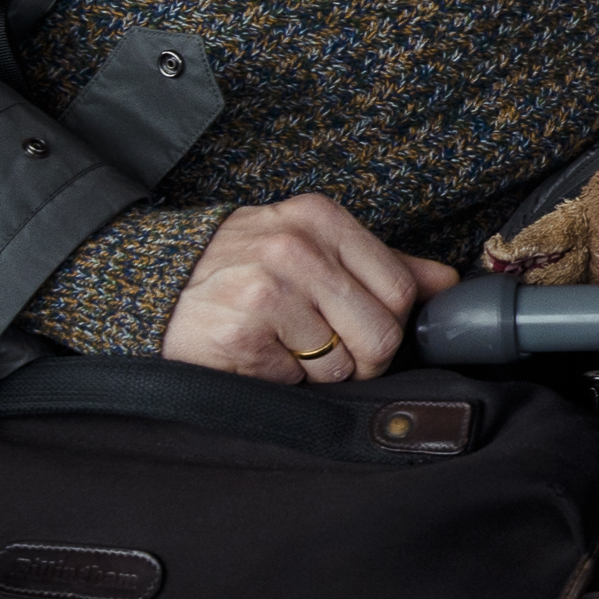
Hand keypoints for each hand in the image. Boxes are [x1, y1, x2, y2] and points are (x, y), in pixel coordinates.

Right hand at [161, 194, 458, 384]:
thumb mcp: (312, 247)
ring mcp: (267, 287)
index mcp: (321, 219)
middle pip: (381, 332)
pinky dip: (282, 379)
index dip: (390, 323)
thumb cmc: (241, 269)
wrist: (152, 284)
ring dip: (317, 371)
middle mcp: (295, 246)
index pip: (400, 289)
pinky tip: (256, 352)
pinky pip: (297, 380)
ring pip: (341, 364)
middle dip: (362, 358)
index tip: (363, 329)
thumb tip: (447, 284)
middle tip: (325, 350)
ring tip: (281, 345)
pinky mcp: (242, 331)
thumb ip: (382, 264)